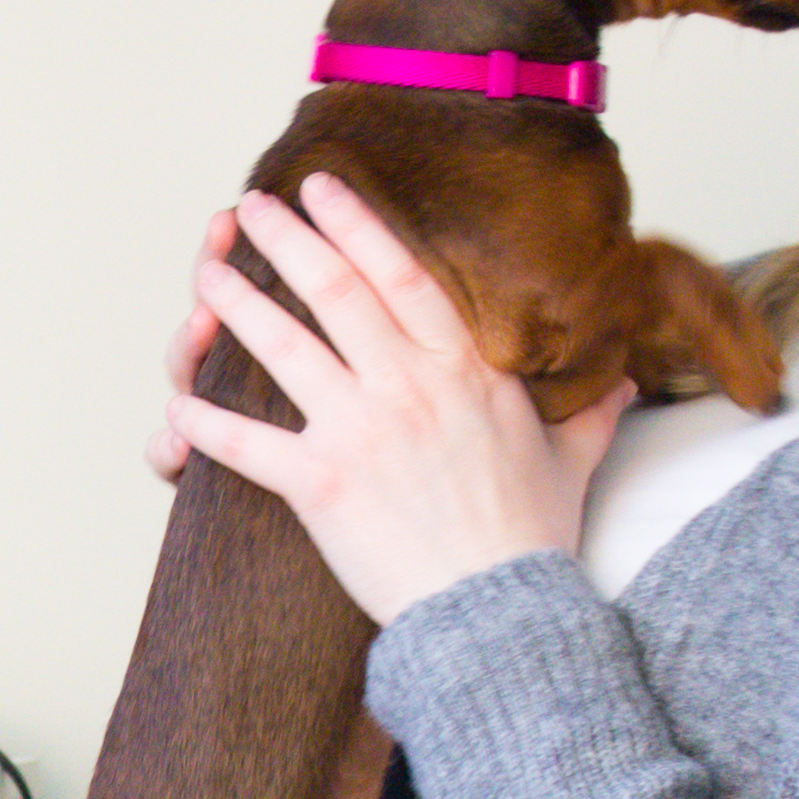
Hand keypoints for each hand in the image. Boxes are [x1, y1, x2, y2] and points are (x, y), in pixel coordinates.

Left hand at [147, 177, 631, 624]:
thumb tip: (624, 382)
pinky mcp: (322, 485)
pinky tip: (175, 409)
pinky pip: (249, 444)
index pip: (402, 274)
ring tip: (206, 273)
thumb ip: (589, 410)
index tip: (322, 186)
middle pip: (333, 291)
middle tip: (250, 207)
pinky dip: (206, 425)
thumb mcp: (571, 459)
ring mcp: (361, 431)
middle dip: (286, 239)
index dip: (356, 223)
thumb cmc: (530, 540)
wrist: (499, 612)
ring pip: (283, 348)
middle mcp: (408, 387)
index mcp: (464, 370)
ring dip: (237, 305)